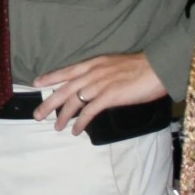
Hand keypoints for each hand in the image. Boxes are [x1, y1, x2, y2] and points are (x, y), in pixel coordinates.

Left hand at [34, 52, 165, 134]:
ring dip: (63, 116)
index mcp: (93, 64)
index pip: (66, 71)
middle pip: (64, 89)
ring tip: (57, 127)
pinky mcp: (109, 96)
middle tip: (37, 115)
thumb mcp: (114, 65)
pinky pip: (89, 111)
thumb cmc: (140, 67)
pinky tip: (77, 131)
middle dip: (49, 103)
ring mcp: (100, 85)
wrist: (157, 68)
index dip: (50, 77)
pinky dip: (81, 122)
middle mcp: (92, 73)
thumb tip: (92, 86)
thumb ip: (101, 74)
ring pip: (73, 102)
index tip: (36, 83)